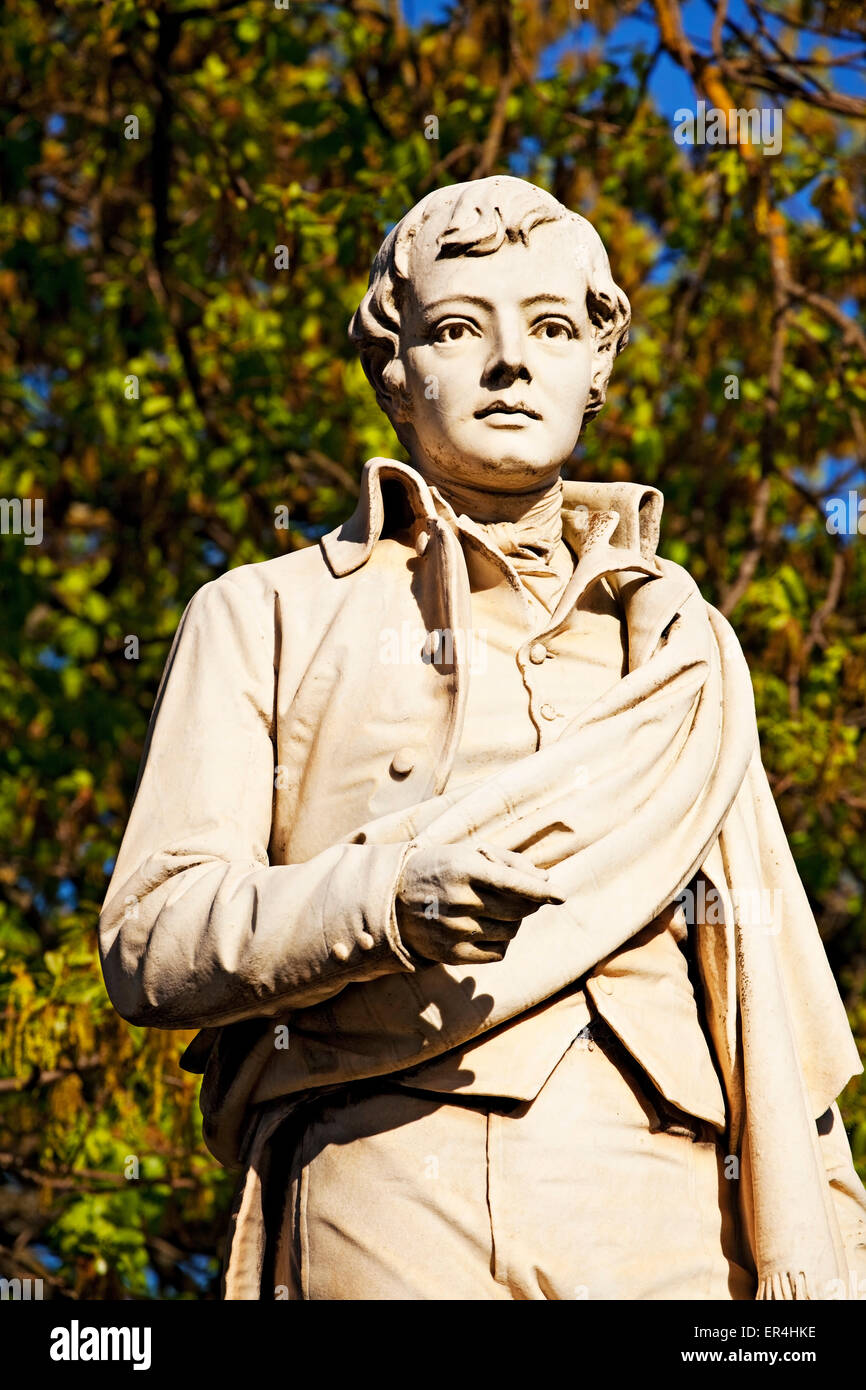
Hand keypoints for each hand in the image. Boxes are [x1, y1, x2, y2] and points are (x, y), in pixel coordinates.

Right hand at [395, 842, 564, 965]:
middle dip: (527, 903)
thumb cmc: (441, 868)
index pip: (511, 883)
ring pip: (511, 931)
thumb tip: (545, 881)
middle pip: (517, 909)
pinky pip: (498, 953)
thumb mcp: (469, 853)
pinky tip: (487, 929)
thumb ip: (509, 862)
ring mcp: (455, 930)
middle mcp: (459, 901)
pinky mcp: (452, 954)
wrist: (393, 897)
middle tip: (520, 896)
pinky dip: (502, 941)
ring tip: (495, 910)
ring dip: (514, 921)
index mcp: (463, 869)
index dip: (539, 891)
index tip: (561, 895)